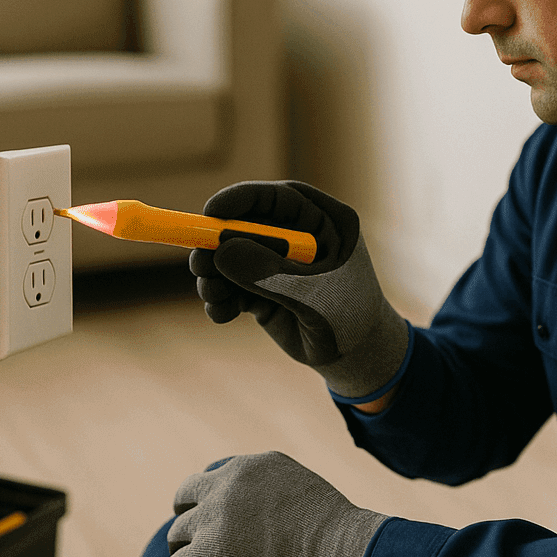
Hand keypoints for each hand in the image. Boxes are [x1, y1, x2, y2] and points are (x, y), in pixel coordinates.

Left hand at [161, 451, 388, 556]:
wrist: (335, 548)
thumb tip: (272, 512)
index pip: (212, 476)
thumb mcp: (302, 488)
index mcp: (249, 467)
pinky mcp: (205, 554)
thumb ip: (276, 490)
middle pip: (185, 497)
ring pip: (176, 535)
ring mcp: (212, 519)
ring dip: (183, 550)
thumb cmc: (333, 529)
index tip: (215, 515)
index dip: (210, 498)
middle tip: (194, 539)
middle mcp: (225, 486)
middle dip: (187, 516)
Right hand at [190, 181, 408, 399]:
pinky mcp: (263, 288)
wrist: (356, 358)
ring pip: (231, 256)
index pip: (279, 198)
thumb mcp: (312, 295)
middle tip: (199, 265)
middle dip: (217, 244)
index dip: (242, 200)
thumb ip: (268, 273)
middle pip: (246, 225)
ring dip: (214, 276)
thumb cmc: (348, 318)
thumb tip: (220, 252)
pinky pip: (231, 285)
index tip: (210, 212)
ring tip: (213, 297)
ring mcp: (278, 262)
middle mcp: (298, 235)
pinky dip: (220, 299)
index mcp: (324, 221)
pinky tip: (222, 315)